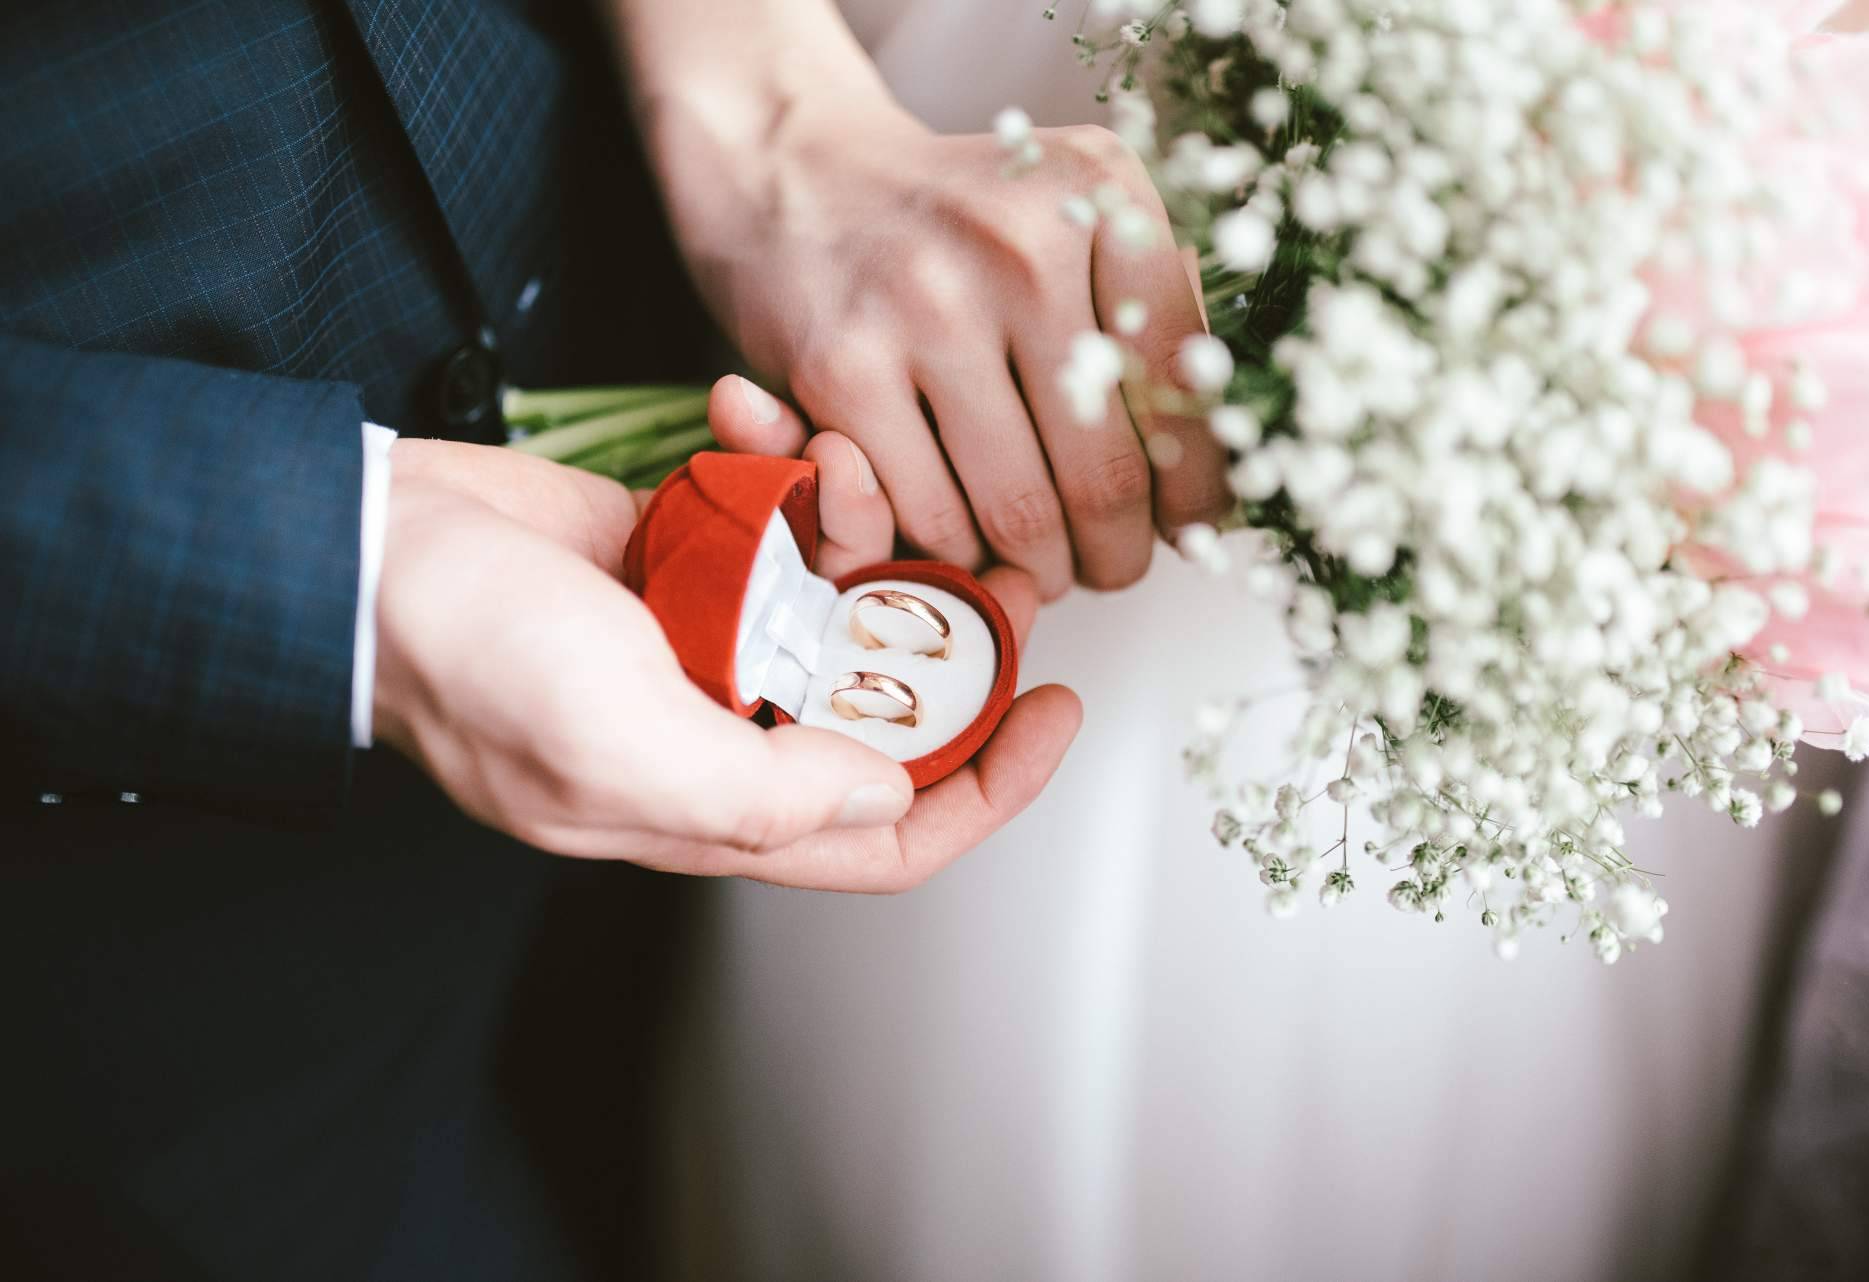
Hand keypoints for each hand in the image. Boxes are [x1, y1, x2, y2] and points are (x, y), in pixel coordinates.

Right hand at [371, 393, 1080, 890]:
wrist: (366, 545)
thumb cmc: (472, 660)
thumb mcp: (619, 752)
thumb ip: (761, 795)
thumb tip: (884, 796)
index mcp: (717, 806)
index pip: (888, 832)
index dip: (989, 789)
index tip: (1055, 711)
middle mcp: (725, 728)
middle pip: (885, 705)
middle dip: (953, 636)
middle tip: (999, 563)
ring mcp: (704, 637)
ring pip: (837, 596)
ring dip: (861, 520)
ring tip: (844, 455)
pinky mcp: (677, 552)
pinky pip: (766, 514)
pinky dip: (771, 460)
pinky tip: (748, 408)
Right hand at [611, 0, 1230, 598]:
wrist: (798, 172)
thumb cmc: (959, 222)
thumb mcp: (1076, 215)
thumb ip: (1154, 307)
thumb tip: (1227, 456)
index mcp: (1101, 198)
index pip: (1185, 391)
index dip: (1197, 490)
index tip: (1190, 531)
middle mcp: (1019, 247)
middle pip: (1106, 474)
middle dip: (1119, 553)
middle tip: (1112, 566)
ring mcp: (924, 308)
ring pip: (1019, 514)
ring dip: (1042, 569)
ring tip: (1043, 564)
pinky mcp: (844, 368)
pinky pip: (928, 518)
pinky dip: (955, 555)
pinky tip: (965, 540)